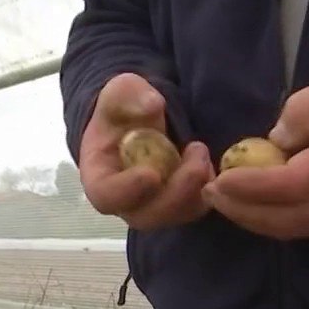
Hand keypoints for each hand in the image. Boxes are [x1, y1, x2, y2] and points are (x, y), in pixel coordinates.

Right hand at [79, 73, 214, 229]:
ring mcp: (153, 206)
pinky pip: (195, 208)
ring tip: (201, 151)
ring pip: (175, 215)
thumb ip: (129, 96)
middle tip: (196, 151)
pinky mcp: (178, 204)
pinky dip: (207, 190)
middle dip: (176, 190)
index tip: (151, 173)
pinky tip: (208, 163)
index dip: (127, 190)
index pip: (107, 196)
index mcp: (100, 177)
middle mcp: (125, 201)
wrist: (140, 120)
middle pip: (147, 215)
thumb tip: (152, 105)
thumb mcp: (120, 92)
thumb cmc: (122, 110)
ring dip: (195, 188)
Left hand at [203, 75, 308, 238]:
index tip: (224, 177)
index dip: (257, 185)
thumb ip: (304, 112)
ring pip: (289, 228)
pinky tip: (242, 203)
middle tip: (210, 191)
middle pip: (287, 217)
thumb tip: (274, 142)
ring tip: (218, 198)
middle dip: (243, 207)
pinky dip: (265, 218)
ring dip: (249, 217)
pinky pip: (295, 226)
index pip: (297, 183)